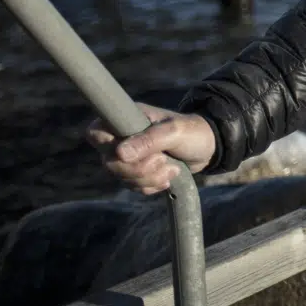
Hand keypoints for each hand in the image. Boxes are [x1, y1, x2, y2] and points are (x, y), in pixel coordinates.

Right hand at [86, 103, 216, 194]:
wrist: (209, 147)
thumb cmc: (193, 131)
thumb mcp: (175, 132)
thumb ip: (149, 140)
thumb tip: (120, 153)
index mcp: (128, 119)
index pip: (96, 131)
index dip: (105, 145)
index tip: (127, 151)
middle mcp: (123, 137)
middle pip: (109, 162)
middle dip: (137, 168)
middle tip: (162, 160)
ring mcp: (129, 156)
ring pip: (121, 177)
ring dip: (148, 178)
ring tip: (172, 168)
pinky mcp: (137, 171)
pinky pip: (133, 186)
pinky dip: (150, 186)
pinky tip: (168, 177)